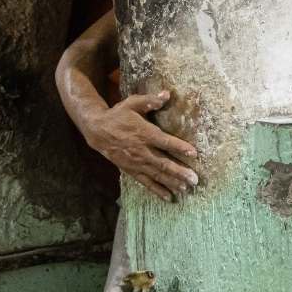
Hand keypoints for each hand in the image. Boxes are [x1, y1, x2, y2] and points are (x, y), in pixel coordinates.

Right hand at [83, 91, 198, 201]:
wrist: (97, 130)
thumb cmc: (118, 115)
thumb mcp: (132, 103)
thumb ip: (149, 100)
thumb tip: (167, 94)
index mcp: (144, 133)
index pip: (164, 141)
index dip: (179, 147)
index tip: (193, 153)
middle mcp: (141, 150)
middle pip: (163, 163)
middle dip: (179, 172)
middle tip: (194, 180)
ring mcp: (136, 162)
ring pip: (156, 175)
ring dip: (171, 182)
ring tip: (186, 188)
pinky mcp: (131, 170)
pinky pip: (145, 182)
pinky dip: (157, 190)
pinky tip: (169, 196)